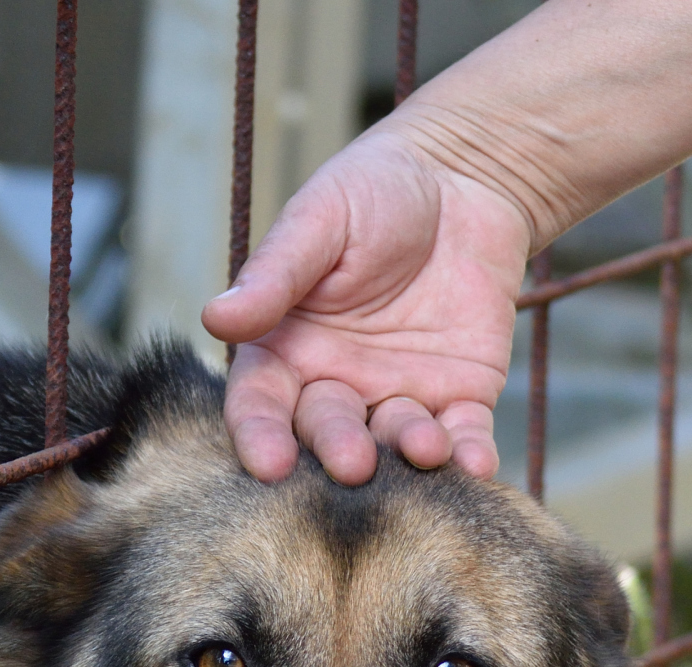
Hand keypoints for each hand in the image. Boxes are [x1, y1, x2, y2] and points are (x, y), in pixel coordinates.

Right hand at [201, 127, 532, 485]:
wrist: (465, 177)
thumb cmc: (375, 191)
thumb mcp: (319, 222)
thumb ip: (275, 276)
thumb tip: (216, 318)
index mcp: (287, 350)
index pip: (262, 403)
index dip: (261, 436)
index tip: (269, 464)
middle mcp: (337, 385)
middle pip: (327, 430)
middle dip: (338, 449)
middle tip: (353, 464)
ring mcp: (398, 397)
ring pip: (394, 441)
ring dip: (407, 453)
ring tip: (425, 446)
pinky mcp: (460, 399)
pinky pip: (462, 436)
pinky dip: (469, 454)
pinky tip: (476, 463)